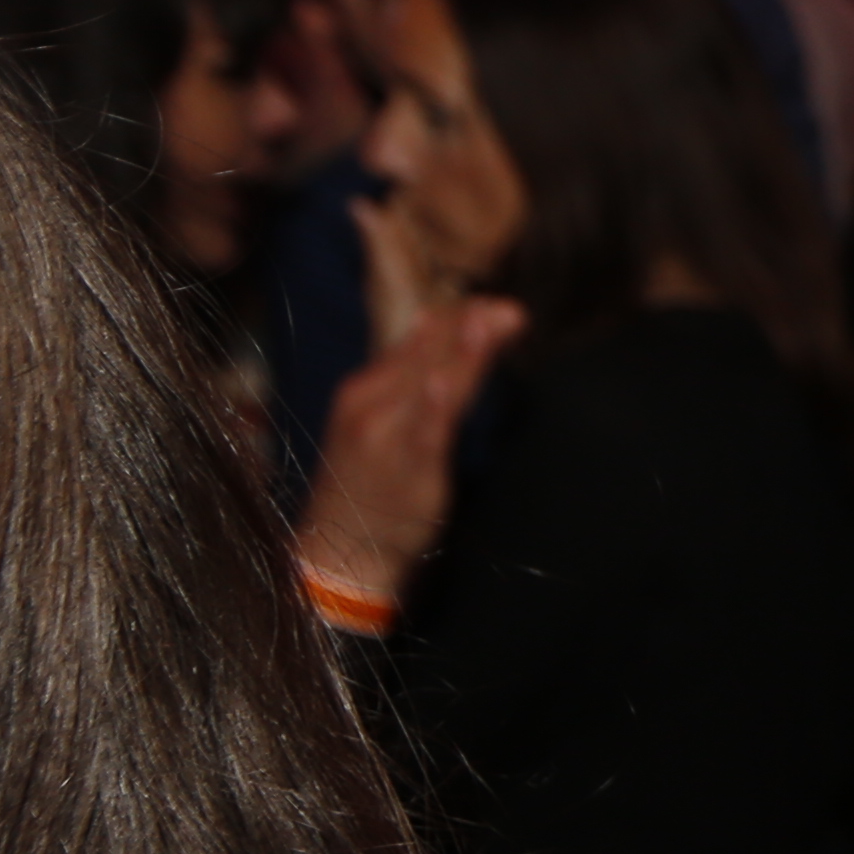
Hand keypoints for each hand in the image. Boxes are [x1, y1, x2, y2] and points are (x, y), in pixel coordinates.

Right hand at [295, 292, 519, 609]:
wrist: (340, 551)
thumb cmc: (368, 485)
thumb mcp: (383, 422)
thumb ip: (410, 378)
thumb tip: (441, 328)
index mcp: (367, 386)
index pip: (419, 340)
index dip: (459, 318)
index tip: (498, 303)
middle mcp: (370, 401)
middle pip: (427, 354)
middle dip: (470, 327)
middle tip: (513, 309)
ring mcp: (383, 434)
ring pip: (427, 384)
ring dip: (459, 352)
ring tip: (488, 322)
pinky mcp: (401, 469)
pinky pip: (420, 434)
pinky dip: (431, 406)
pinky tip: (445, 383)